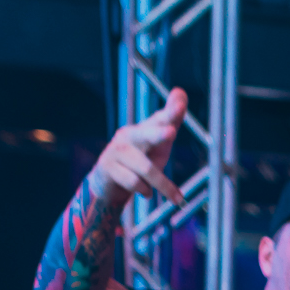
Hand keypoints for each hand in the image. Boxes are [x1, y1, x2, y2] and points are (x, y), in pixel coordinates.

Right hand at [92, 87, 186, 207]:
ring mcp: (116, 151)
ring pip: (145, 168)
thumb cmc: (139, 161)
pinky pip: (133, 182)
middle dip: (159, 134)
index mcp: (143, 130)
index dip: (170, 113)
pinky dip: (145, 191)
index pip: (159, 119)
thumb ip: (171, 122)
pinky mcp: (108, 168)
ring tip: (175, 197)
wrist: (108, 184)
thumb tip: (181, 91)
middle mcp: (128, 136)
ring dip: (163, 185)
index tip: (180, 106)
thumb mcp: (158, 144)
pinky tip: (146, 192)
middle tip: (172, 133)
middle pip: (146, 135)